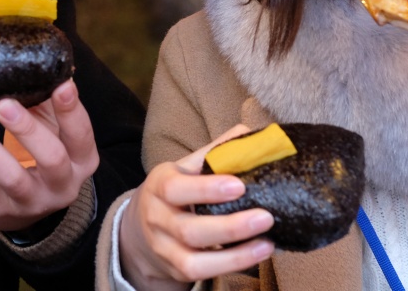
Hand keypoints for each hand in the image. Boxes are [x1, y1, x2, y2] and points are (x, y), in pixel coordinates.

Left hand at [0, 79, 99, 232]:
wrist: (24, 211)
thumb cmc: (42, 155)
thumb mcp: (54, 132)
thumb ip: (46, 103)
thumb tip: (32, 63)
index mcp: (82, 161)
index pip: (82, 134)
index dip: (72, 111)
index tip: (62, 84)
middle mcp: (62, 185)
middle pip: (51, 158)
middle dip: (27, 129)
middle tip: (3, 104)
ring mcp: (30, 201)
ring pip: (9, 175)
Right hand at [118, 125, 274, 290]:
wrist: (141, 229)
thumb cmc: (175, 192)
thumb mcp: (186, 167)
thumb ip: (215, 152)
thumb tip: (247, 132)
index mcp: (159, 185)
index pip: (175, 189)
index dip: (206, 189)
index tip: (239, 186)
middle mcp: (156, 218)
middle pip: (189, 230)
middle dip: (229, 227)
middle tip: (265, 218)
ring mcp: (164, 248)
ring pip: (194, 260)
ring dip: (234, 255)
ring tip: (266, 243)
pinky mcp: (175, 269)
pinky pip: (202, 273)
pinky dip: (230, 266)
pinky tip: (255, 254)